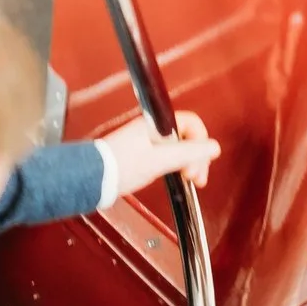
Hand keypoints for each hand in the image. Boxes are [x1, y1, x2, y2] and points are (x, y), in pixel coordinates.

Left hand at [105, 110, 219, 195]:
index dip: (201, 141)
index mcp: (156, 125)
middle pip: (188, 138)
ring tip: (191, 181)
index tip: (201, 161)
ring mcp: (149, 143)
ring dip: (190, 164)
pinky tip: (180, 178)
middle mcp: (154, 130)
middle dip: (197, 157)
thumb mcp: (160, 160)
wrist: (92, 179)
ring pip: (180, 149)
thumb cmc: (121, 167)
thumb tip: (214, 147)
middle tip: (196, 178)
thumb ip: (189, 153)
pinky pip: (170, 157)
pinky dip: (179, 168)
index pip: (191, 123)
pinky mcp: (145, 156)